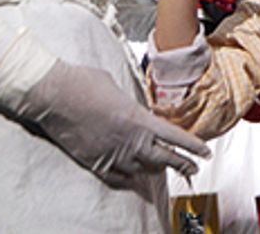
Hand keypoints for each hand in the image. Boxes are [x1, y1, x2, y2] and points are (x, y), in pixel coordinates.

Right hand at [21, 61, 210, 183]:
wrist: (54, 95)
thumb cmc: (84, 82)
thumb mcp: (117, 86)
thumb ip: (132, 103)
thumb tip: (134, 109)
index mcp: (139, 119)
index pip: (175, 137)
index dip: (193, 147)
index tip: (205, 152)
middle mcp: (130, 140)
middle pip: (164, 159)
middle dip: (182, 164)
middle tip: (193, 168)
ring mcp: (113, 154)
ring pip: (143, 170)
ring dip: (155, 169)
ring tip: (163, 169)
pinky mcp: (96, 162)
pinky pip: (119, 177)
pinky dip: (129, 177)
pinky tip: (134, 175)